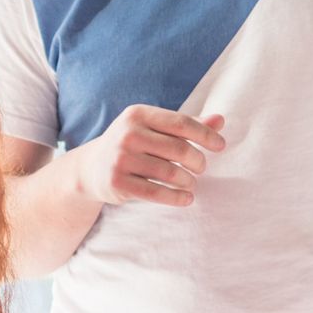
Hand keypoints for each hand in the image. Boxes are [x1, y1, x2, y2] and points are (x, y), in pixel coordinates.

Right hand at [69, 105, 227, 206]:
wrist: (92, 168)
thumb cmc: (133, 145)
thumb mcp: (154, 129)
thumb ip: (186, 125)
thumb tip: (220, 120)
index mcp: (138, 114)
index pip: (181, 123)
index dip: (206, 135)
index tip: (220, 146)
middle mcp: (127, 133)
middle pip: (179, 149)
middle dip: (198, 161)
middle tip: (201, 168)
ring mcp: (120, 158)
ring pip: (170, 173)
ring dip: (188, 181)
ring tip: (191, 182)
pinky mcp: (117, 182)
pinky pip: (156, 193)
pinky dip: (177, 197)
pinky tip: (186, 198)